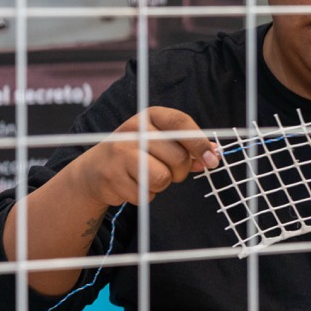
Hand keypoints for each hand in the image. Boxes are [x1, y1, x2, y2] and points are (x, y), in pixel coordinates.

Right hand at [68, 107, 219, 206]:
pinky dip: (145, 194)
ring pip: (162, 178)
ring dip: (162, 184)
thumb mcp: (162, 141)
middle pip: (177, 156)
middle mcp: (134, 130)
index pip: (181, 123)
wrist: (95, 170)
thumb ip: (188, 146)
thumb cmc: (139, 153)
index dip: (200, 143)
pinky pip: (145, 194)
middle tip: (172, 172)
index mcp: (151, 116)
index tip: (212, 160)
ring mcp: (120, 152)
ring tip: (150, 176)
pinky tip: (133, 184)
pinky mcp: (112, 176)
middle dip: (181, 171)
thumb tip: (215, 154)